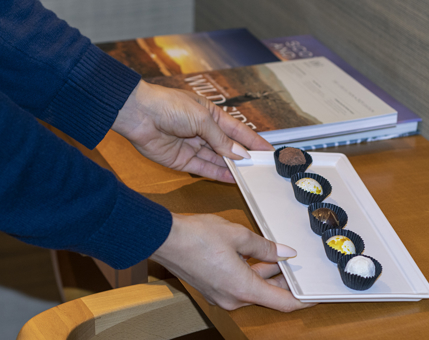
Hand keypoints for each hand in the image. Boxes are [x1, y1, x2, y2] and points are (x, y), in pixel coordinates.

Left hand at [112, 81, 273, 182]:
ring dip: (233, 167)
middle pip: (228, 147)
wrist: (138, 114)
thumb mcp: (202, 118)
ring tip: (250, 176)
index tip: (267, 150)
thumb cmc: (169, 106)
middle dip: (244, 157)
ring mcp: (193, 147)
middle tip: (261, 167)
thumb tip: (239, 153)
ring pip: (217, 160)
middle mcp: (203, 131)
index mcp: (210, 115)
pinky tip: (231, 178)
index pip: (237, 130)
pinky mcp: (182, 161)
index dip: (253, 140)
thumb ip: (221, 139)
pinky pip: (204, 169)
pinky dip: (217, 174)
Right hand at [151, 213, 315, 311]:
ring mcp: (221, 295)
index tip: (316, 295)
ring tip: (282, 258)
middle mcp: (232, 298)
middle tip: (299, 267)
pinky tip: (258, 257)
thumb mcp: (238, 235)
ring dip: (268, 275)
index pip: (283, 302)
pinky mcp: (213, 288)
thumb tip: (285, 253)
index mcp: (243, 288)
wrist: (166, 239)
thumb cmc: (196, 236)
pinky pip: (240, 285)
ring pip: (254, 289)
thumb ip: (266, 247)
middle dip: (285, 282)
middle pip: (268, 295)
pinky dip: (252, 274)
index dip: (303, 299)